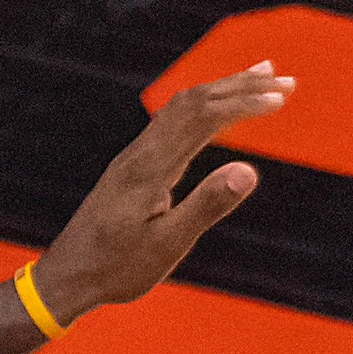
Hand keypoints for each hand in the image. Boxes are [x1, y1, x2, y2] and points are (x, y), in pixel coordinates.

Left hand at [29, 63, 290, 317]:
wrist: (66, 276)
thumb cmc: (117, 269)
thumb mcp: (166, 246)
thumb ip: (206, 206)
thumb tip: (249, 170)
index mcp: (150, 168)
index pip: (203, 117)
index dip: (243, 103)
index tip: (281, 97)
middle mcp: (140, 153)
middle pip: (193, 101)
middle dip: (241, 86)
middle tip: (286, 79)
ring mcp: (134, 157)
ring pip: (181, 107)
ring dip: (222, 89)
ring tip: (260, 77)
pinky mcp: (132, 166)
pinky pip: (170, 121)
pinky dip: (201, 106)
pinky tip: (215, 108)